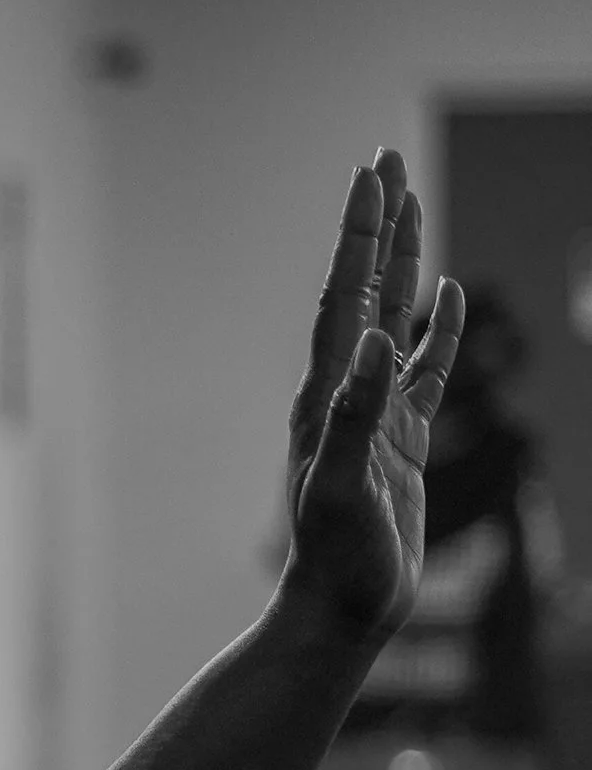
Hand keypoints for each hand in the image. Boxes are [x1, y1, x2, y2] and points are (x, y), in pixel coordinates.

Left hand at [282, 150, 464, 643]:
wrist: (341, 609)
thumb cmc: (334, 556)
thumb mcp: (339, 486)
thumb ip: (354, 415)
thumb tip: (374, 344)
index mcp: (326, 392)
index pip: (343, 294)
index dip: (358, 234)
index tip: (371, 176)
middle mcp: (344, 390)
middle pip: (362, 288)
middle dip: (376, 225)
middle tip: (386, 160)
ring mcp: (374, 411)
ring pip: (393, 316)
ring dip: (401, 261)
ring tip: (412, 205)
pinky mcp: (400, 439)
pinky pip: (424, 369)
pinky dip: (435, 328)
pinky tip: (443, 295)